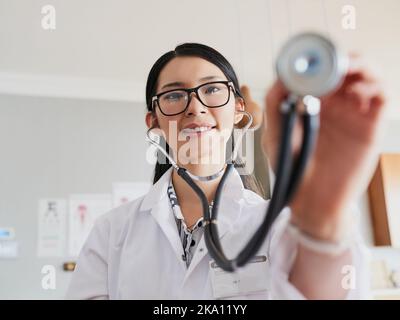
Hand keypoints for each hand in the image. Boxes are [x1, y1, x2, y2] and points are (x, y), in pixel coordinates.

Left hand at [261, 56, 385, 240]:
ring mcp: (354, 114)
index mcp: (313, 103)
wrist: (310, 198)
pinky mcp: (369, 128)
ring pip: (369, 77)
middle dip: (344, 58)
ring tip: (350, 70)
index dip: (322, 59)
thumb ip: (275, 103)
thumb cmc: (291, 167)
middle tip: (336, 60)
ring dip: (362, 66)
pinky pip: (381, 98)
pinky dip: (375, 87)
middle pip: (349, 68)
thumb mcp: (275, 132)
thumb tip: (282, 75)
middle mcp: (335, 105)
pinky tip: (358, 93)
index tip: (315, 57)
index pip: (323, 70)